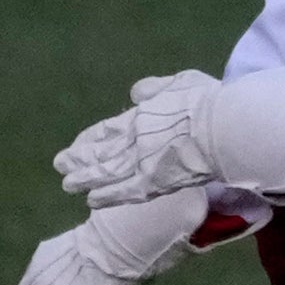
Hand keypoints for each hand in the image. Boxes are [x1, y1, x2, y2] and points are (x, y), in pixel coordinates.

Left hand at [53, 61, 284, 204]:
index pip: (108, 130)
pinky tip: (91, 202)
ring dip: (85, 179)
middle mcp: (134, 141)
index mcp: (141, 116)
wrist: (223, 128)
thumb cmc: (209, 103)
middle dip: (80, 160)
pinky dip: (106, 197)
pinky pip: (124, 193)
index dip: (90, 139)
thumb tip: (135, 93)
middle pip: (101, 152)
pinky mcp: (153, 184)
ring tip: (68, 185)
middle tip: (60, 166)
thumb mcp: (181, 82)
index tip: (76, 145)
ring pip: (106, 174)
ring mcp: (142, 164)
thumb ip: (156, 88)